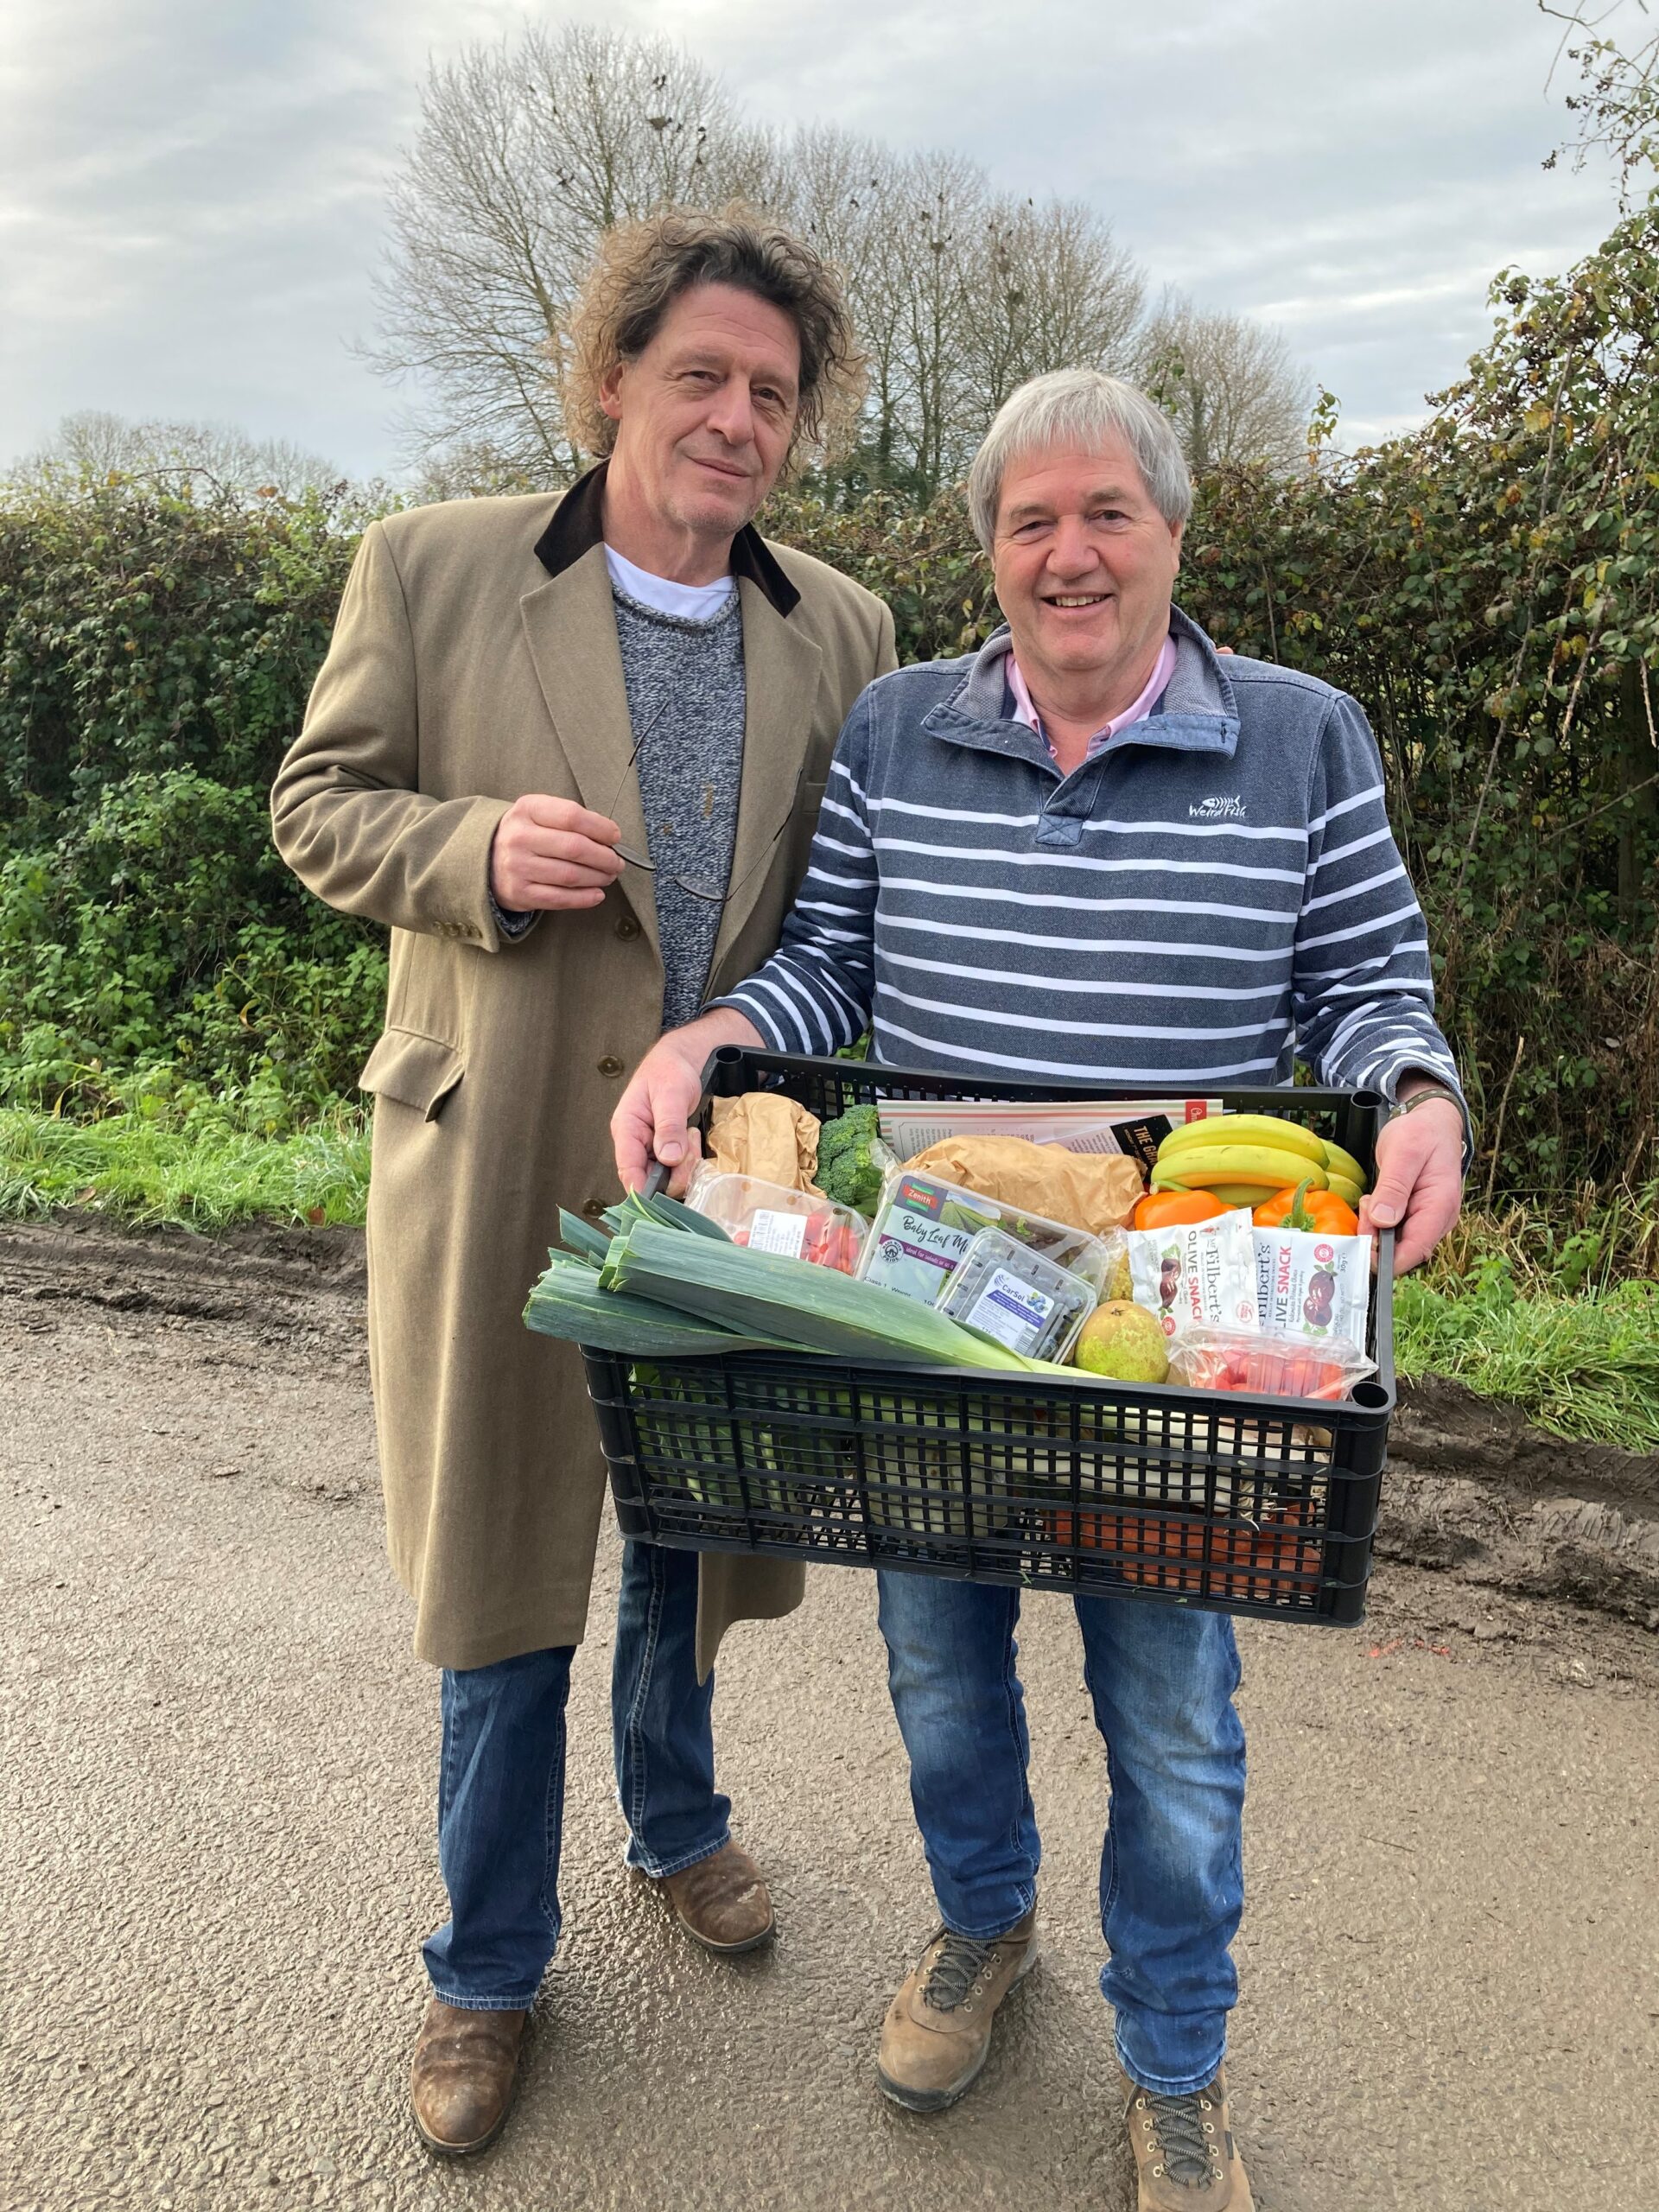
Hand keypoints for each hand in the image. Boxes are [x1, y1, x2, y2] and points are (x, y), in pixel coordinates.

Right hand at [491, 795, 622, 910]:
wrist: (486, 860)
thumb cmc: (525, 835)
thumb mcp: (538, 814)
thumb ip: (569, 819)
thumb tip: (610, 838)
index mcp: (527, 810)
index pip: (572, 816)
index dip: (600, 827)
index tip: (615, 836)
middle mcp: (519, 837)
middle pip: (575, 847)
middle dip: (605, 857)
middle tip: (617, 862)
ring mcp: (517, 866)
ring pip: (570, 875)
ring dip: (598, 877)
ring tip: (608, 876)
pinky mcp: (520, 893)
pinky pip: (560, 898)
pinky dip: (584, 898)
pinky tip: (597, 894)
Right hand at [611, 1009, 763, 1194]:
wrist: (685, 1060)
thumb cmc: (670, 1070)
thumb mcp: (671, 1094)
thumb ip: (669, 1126)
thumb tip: (668, 1157)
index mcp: (626, 1128)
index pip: (627, 1168)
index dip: (640, 1188)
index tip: (657, 1200)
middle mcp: (636, 1143)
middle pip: (650, 1177)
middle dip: (675, 1169)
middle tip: (690, 1143)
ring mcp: (651, 1148)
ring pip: (667, 1174)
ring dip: (685, 1161)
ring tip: (691, 1133)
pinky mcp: (667, 1150)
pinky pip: (677, 1166)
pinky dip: (689, 1158)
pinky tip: (692, 1136)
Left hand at [1362, 1097, 1463, 1273]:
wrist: (1431, 1121)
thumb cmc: (1421, 1133)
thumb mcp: (1403, 1153)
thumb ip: (1393, 1187)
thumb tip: (1383, 1221)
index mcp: (1440, 1207)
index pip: (1416, 1249)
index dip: (1387, 1260)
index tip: (1361, 1251)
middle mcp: (1437, 1219)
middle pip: (1402, 1250)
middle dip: (1375, 1239)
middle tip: (1365, 1207)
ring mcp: (1426, 1219)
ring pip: (1395, 1242)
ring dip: (1375, 1229)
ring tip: (1371, 1198)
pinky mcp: (1414, 1215)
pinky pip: (1392, 1231)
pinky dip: (1377, 1222)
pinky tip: (1374, 1201)